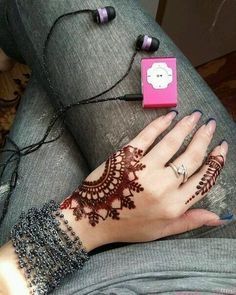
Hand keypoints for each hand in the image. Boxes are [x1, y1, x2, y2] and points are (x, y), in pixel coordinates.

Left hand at [61, 111, 227, 248]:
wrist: (93, 220)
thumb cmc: (127, 226)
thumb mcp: (161, 231)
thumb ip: (190, 221)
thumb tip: (218, 218)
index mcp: (174, 205)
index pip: (204, 179)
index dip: (216, 161)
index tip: (221, 147)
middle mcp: (163, 187)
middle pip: (192, 156)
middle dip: (204, 138)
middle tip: (210, 125)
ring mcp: (145, 170)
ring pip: (173, 142)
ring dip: (187, 126)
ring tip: (195, 116)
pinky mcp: (127, 157)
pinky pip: (148, 136)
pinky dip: (160, 124)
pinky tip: (170, 116)